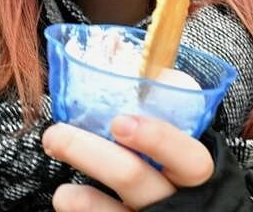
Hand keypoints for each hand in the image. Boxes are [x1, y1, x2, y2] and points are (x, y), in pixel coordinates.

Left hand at [42, 115, 213, 210]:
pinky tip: (67, 195)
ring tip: (56, 165)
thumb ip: (162, 108)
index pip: (190, 160)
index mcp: (196, 177)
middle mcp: (176, 204)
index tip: (120, 122)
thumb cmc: (178, 174)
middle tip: (57, 133)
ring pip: (108, 211)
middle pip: (132, 178)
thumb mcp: (182, 146)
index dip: (158, 139)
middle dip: (88, 151)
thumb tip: (126, 56)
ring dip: (74, 189)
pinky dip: (72, 206)